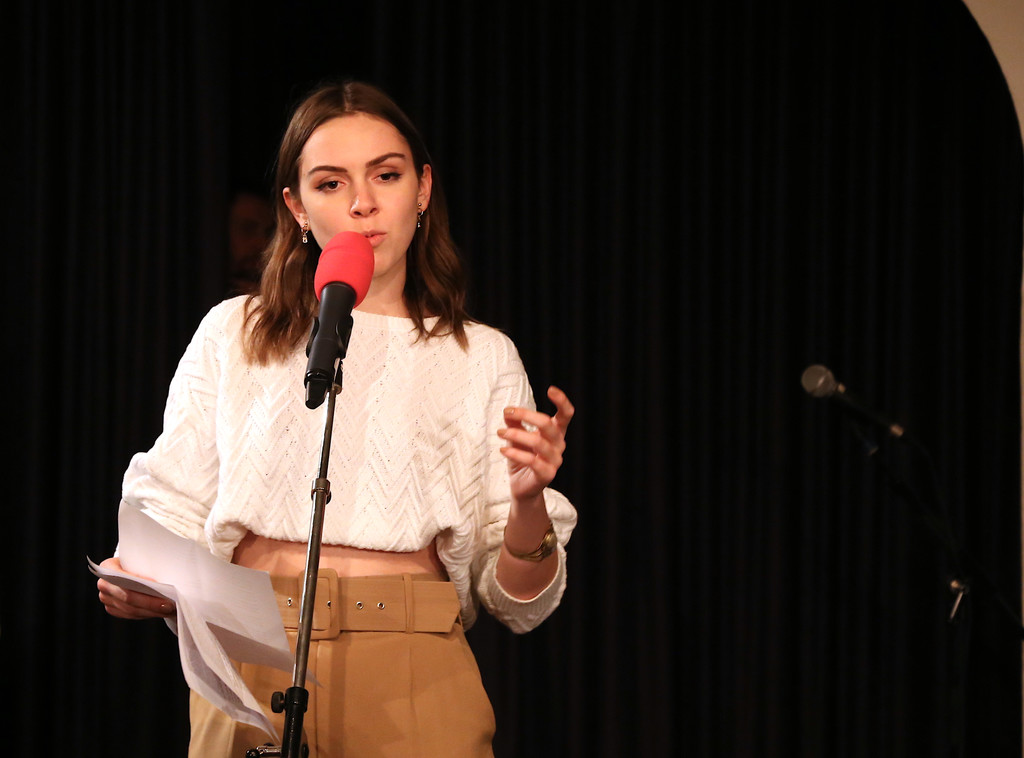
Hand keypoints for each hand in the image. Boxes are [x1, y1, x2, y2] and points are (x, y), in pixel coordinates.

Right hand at [96, 556, 175, 619]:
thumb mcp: (140, 558)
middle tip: (169, 604)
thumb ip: (146, 566)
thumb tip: (164, 579)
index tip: (160, 588)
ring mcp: (106, 598)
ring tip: (169, 609)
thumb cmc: (136, 561)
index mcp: (107, 567)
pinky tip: (159, 612)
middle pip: (128, 597)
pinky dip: (146, 614)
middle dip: (151, 603)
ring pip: (131, 610)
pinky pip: (130, 615)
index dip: (142, 584)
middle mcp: (104, 584)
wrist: (127, 566)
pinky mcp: (112, 608)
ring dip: (151, 611)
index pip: (125, 578)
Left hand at [498, 385, 573, 500]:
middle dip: (526, 415)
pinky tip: (502, 449)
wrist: (521, 487)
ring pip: (538, 442)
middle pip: (548, 424)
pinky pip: (532, 460)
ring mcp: (555, 461)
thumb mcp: (516, 438)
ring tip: (500, 433)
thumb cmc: (522, 458)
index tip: (550, 389)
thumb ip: (514, 424)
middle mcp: (559, 445)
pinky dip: (515, 453)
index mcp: (555, 433)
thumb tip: (507, 411)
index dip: (562, 401)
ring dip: (516, 434)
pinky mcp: (547, 475)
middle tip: (507, 413)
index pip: (566, 415)